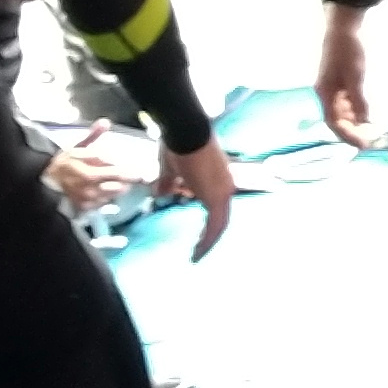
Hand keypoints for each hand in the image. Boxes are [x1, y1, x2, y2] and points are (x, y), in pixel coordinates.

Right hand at [44, 123, 132, 213]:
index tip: (133, 168)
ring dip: (119, 187)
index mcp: (89, 162)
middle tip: (132, 176)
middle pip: (120, 180)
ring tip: (115, 183)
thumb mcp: (76, 147)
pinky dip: (107, 197)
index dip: (126, 166)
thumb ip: (93, 135)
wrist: (43, 184)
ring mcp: (89, 194)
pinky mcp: (86, 207)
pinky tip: (102, 192)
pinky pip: (105, 202)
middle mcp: (90, 179)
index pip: (118, 166)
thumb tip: (105, 122)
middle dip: (128, 178)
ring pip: (115, 192)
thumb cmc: (62, 164)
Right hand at [160, 139, 233, 257]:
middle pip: (221, 218)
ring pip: (219, 224)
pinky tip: (197, 251)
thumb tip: (161, 193)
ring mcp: (224, 191)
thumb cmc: (178, 143)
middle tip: (197, 251)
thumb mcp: (171, 168)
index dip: (209, 224)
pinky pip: (215, 225)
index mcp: (218, 179)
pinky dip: (207, 240)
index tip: (199, 237)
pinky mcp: (217, 196)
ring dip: (208, 242)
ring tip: (196, 257)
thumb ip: (169, 183)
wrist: (185, 130)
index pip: (216, 207)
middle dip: (209, 236)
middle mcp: (226, 186)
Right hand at [316, 4, 373, 148]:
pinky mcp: (338, 81)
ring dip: (353, 122)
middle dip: (351, 131)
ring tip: (369, 131)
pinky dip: (354, 110)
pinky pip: (344, 102)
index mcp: (325, 92)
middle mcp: (325, 92)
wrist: (343, 27)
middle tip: (368, 142)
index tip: (362, 145)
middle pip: (336, 119)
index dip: (346, 136)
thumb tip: (365, 121)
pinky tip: (364, 113)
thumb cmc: (348, 50)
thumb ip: (359, 100)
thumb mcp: (356, 76)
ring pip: (341, 112)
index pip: (333, 122)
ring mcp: (331, 87)